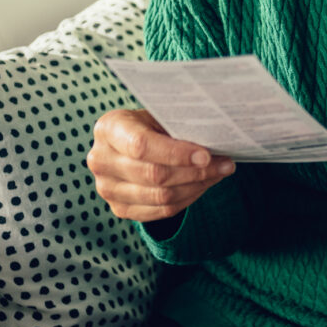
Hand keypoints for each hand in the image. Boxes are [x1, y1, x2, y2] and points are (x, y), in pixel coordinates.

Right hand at [87, 108, 235, 221]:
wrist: (127, 144)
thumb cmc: (148, 124)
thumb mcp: (157, 115)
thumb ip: (177, 126)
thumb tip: (216, 139)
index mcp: (108, 129)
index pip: (142, 146)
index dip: (176, 153)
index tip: (206, 155)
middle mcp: (100, 160)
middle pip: (154, 174)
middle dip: (195, 171)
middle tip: (225, 164)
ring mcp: (107, 188)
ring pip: (161, 197)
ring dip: (196, 186)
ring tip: (220, 173)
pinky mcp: (119, 208)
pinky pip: (161, 211)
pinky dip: (188, 199)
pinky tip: (203, 185)